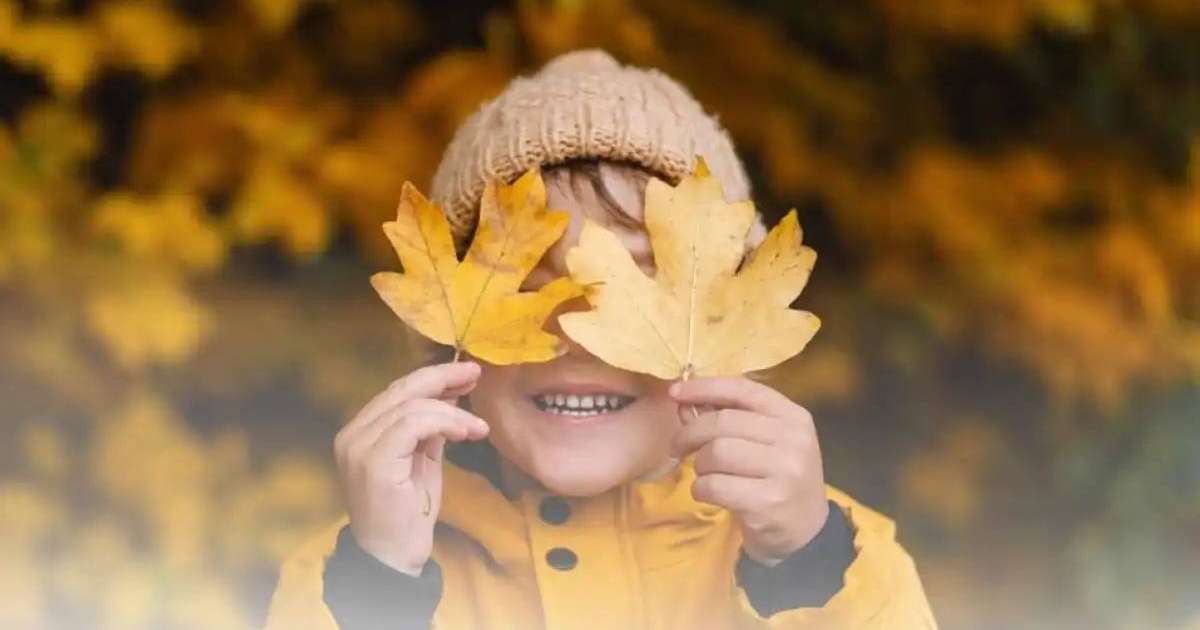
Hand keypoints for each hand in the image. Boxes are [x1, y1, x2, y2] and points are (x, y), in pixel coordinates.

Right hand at [333, 361, 488, 574]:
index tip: (466, 375)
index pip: (397, 391)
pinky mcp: (373, 461)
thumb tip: (451, 394)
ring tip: (478, 428)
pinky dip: (445, 422)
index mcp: (361, 431)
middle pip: (401, 389)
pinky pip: (412, 424)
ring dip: (453, 412)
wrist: (393, 556)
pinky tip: (466, 433)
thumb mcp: (423, 460)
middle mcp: (353, 434)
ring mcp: (358, 446)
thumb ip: (430, 428)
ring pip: (411, 406)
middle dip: (443, 378)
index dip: (434, 378)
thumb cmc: (409, 513)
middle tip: (475, 375)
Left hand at [669, 376, 827, 565]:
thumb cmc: (778, 479)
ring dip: (699, 465)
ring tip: (705, 474)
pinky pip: (715, 485)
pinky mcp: (769, 502)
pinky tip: (707, 493)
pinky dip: (700, 488)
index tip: (674, 392)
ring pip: (717, 453)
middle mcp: (793, 440)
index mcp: (793, 416)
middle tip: (677, 447)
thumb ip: (731, 418)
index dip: (704, 387)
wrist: (806, 531)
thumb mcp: (768, 442)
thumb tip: (682, 401)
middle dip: (690, 433)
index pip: (743, 389)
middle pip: (723, 423)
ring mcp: (784, 471)